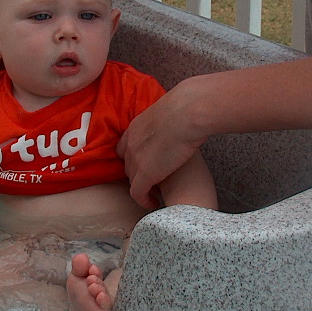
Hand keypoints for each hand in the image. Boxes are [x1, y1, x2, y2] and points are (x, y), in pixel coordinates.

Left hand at [117, 84, 207, 209]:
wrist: (188, 113)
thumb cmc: (187, 107)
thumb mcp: (168, 112)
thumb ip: (165, 121)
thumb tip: (177, 120)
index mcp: (135, 128)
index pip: (124, 148)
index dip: (133, 158)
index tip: (146, 164)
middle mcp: (130, 144)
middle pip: (127, 165)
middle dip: (138, 174)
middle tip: (154, 180)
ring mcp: (136, 159)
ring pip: (132, 180)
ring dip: (142, 187)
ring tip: (156, 192)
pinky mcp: (145, 174)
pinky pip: (138, 193)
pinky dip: (144, 201)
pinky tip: (154, 203)